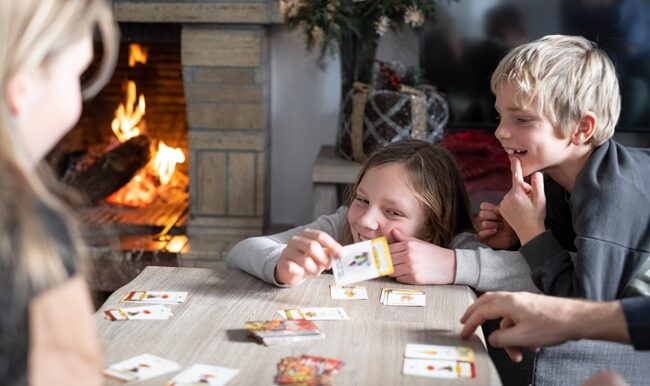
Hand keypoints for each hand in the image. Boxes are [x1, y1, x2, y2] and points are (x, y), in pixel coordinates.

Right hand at [275, 228, 342, 285]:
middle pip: (312, 246)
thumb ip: (329, 253)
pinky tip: (303, 273)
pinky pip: (294, 268)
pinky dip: (302, 273)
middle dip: (323, 258)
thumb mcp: (319, 255)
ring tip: (316, 271)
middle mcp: (295, 241)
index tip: (341, 255)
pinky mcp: (283, 263)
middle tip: (328, 266)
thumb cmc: (306, 260)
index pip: (320, 236)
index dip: (333, 245)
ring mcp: (288, 251)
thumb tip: (340, 254)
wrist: (288, 270)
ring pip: (305, 260)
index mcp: (306, 235)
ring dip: (314, 269)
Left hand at [387, 228, 455, 284]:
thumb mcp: (418, 242)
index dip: (384, 254)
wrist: (449, 265)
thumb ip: (403, 238)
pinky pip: (399, 279)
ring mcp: (411, 268)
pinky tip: (407, 274)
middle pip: (387, 261)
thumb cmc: (433, 254)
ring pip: (391, 271)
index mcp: (409, 245)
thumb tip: (392, 231)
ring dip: (393, 271)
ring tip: (400, 269)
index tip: (381, 256)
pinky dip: (400, 277)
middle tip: (388, 264)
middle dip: (386, 263)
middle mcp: (408, 256)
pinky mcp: (414, 279)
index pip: (388, 250)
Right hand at [460, 292, 588, 361]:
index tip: (465, 331)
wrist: (578, 319)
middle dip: (476, 315)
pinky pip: (518, 320)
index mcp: (508, 302)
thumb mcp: (523, 337)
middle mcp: (514, 299)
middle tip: (467, 322)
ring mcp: (524, 302)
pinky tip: (531, 345)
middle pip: (488, 304)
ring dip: (508, 336)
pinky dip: (519, 334)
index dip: (470, 322)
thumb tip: (492, 339)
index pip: (481, 311)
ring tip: (516, 352)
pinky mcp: (533, 309)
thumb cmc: (554, 324)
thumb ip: (502, 339)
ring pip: (506, 318)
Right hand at [475, 202, 517, 248]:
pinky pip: (481, 234)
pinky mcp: (481, 237)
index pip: (483, 206)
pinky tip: (495, 231)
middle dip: (492, 216)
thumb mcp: (506, 214)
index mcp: (486, 211)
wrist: (512, 236)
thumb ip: (501, 209)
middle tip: (499, 220)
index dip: (491, 208)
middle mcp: (481, 219)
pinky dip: (489, 232)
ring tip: (499, 227)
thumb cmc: (508, 224)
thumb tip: (495, 209)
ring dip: (493, 225)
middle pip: (481, 214)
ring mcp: (480, 228)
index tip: (498, 212)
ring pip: (483, 224)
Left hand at [498, 158, 545, 244]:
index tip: (514, 157)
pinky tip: (520, 211)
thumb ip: (538, 184)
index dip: (516, 166)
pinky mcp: (501, 209)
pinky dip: (514, 203)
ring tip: (526, 208)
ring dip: (520, 198)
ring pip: (513, 194)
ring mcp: (503, 203)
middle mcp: (507, 197)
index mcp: (517, 193)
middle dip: (525, 191)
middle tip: (532, 202)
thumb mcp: (541, 199)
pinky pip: (508, 201)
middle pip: (517, 187)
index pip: (516, 176)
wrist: (529, 232)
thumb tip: (536, 173)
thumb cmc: (537, 216)